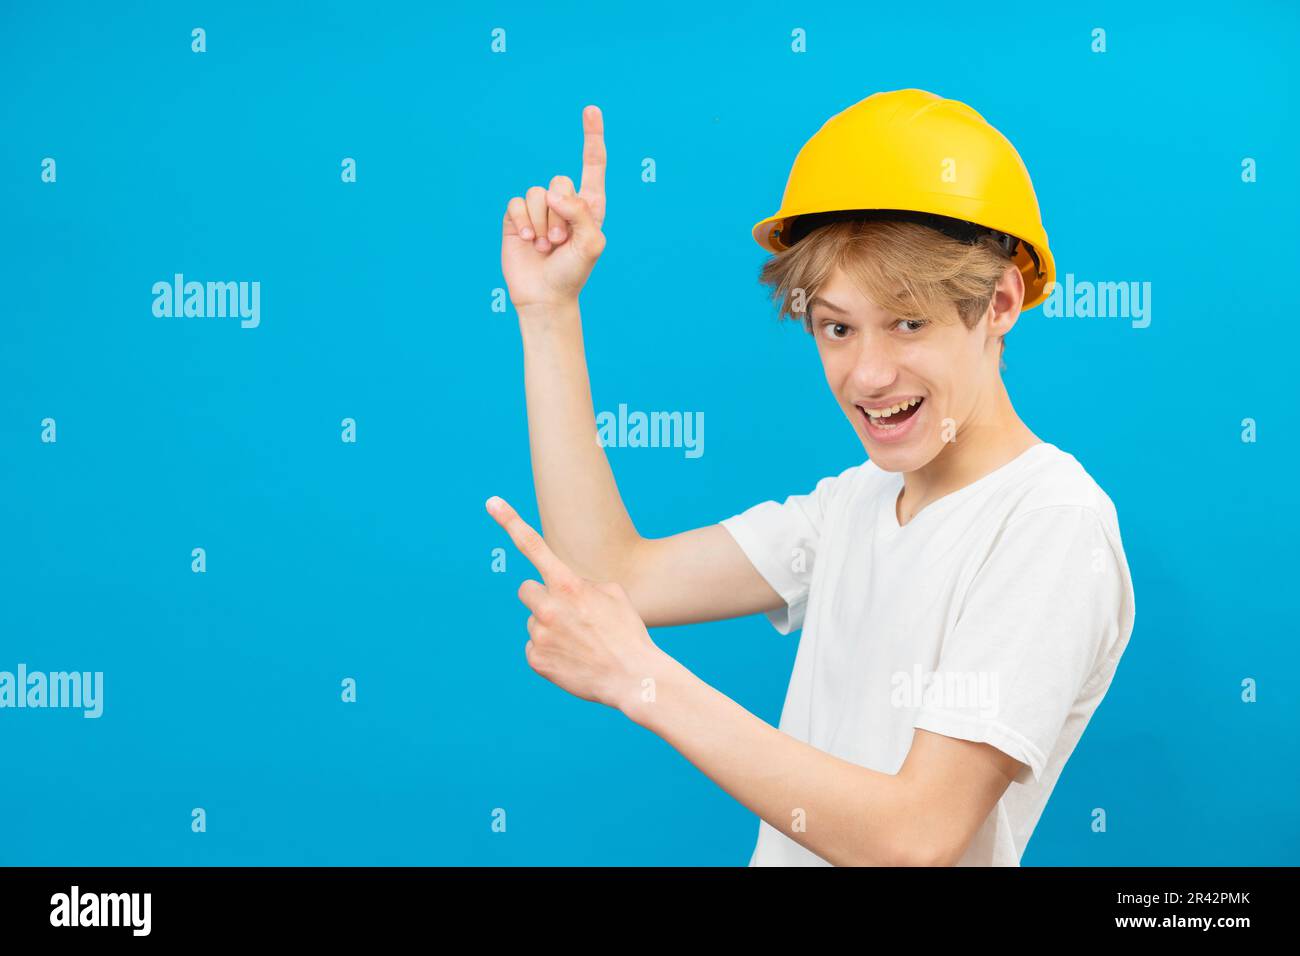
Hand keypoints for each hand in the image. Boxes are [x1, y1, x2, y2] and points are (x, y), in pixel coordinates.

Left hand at [485, 495, 660, 710]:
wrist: (632, 677)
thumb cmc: (627, 633)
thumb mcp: (614, 595)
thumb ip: (583, 584)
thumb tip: (566, 589)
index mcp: (568, 585)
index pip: (533, 546)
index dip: (510, 521)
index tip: (491, 503)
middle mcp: (548, 607)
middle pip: (527, 590)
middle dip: (542, 598)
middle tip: (568, 614)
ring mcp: (540, 634)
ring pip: (533, 621)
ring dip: (549, 626)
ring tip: (578, 642)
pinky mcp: (536, 659)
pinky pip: (534, 647)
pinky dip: (549, 651)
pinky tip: (572, 658)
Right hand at [501, 105, 607, 312]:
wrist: (545, 296)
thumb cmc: (573, 272)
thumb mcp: (591, 243)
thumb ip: (580, 212)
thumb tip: (554, 193)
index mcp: (589, 205)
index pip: (593, 164)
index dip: (592, 137)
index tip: (591, 110)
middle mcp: (564, 202)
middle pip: (560, 181)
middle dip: (561, 213)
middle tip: (562, 241)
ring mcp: (540, 209)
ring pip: (537, 193)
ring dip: (543, 223)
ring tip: (547, 246)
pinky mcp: (517, 217)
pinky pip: (517, 202)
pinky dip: (524, 222)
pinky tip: (530, 242)